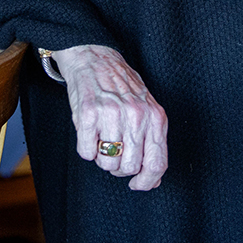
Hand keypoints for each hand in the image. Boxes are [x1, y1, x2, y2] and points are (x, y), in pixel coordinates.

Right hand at [49, 44, 168, 190]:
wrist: (95, 58)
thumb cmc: (121, 87)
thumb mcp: (147, 109)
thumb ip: (152, 142)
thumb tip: (153, 180)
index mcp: (155, 117)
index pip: (157, 163)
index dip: (146, 181)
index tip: (137, 184)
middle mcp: (136, 116)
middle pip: (129, 168)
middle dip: (119, 167)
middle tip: (114, 150)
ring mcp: (112, 114)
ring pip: (107, 163)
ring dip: (102, 157)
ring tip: (102, 137)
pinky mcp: (88, 114)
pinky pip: (86, 153)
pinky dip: (86, 148)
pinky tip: (90, 132)